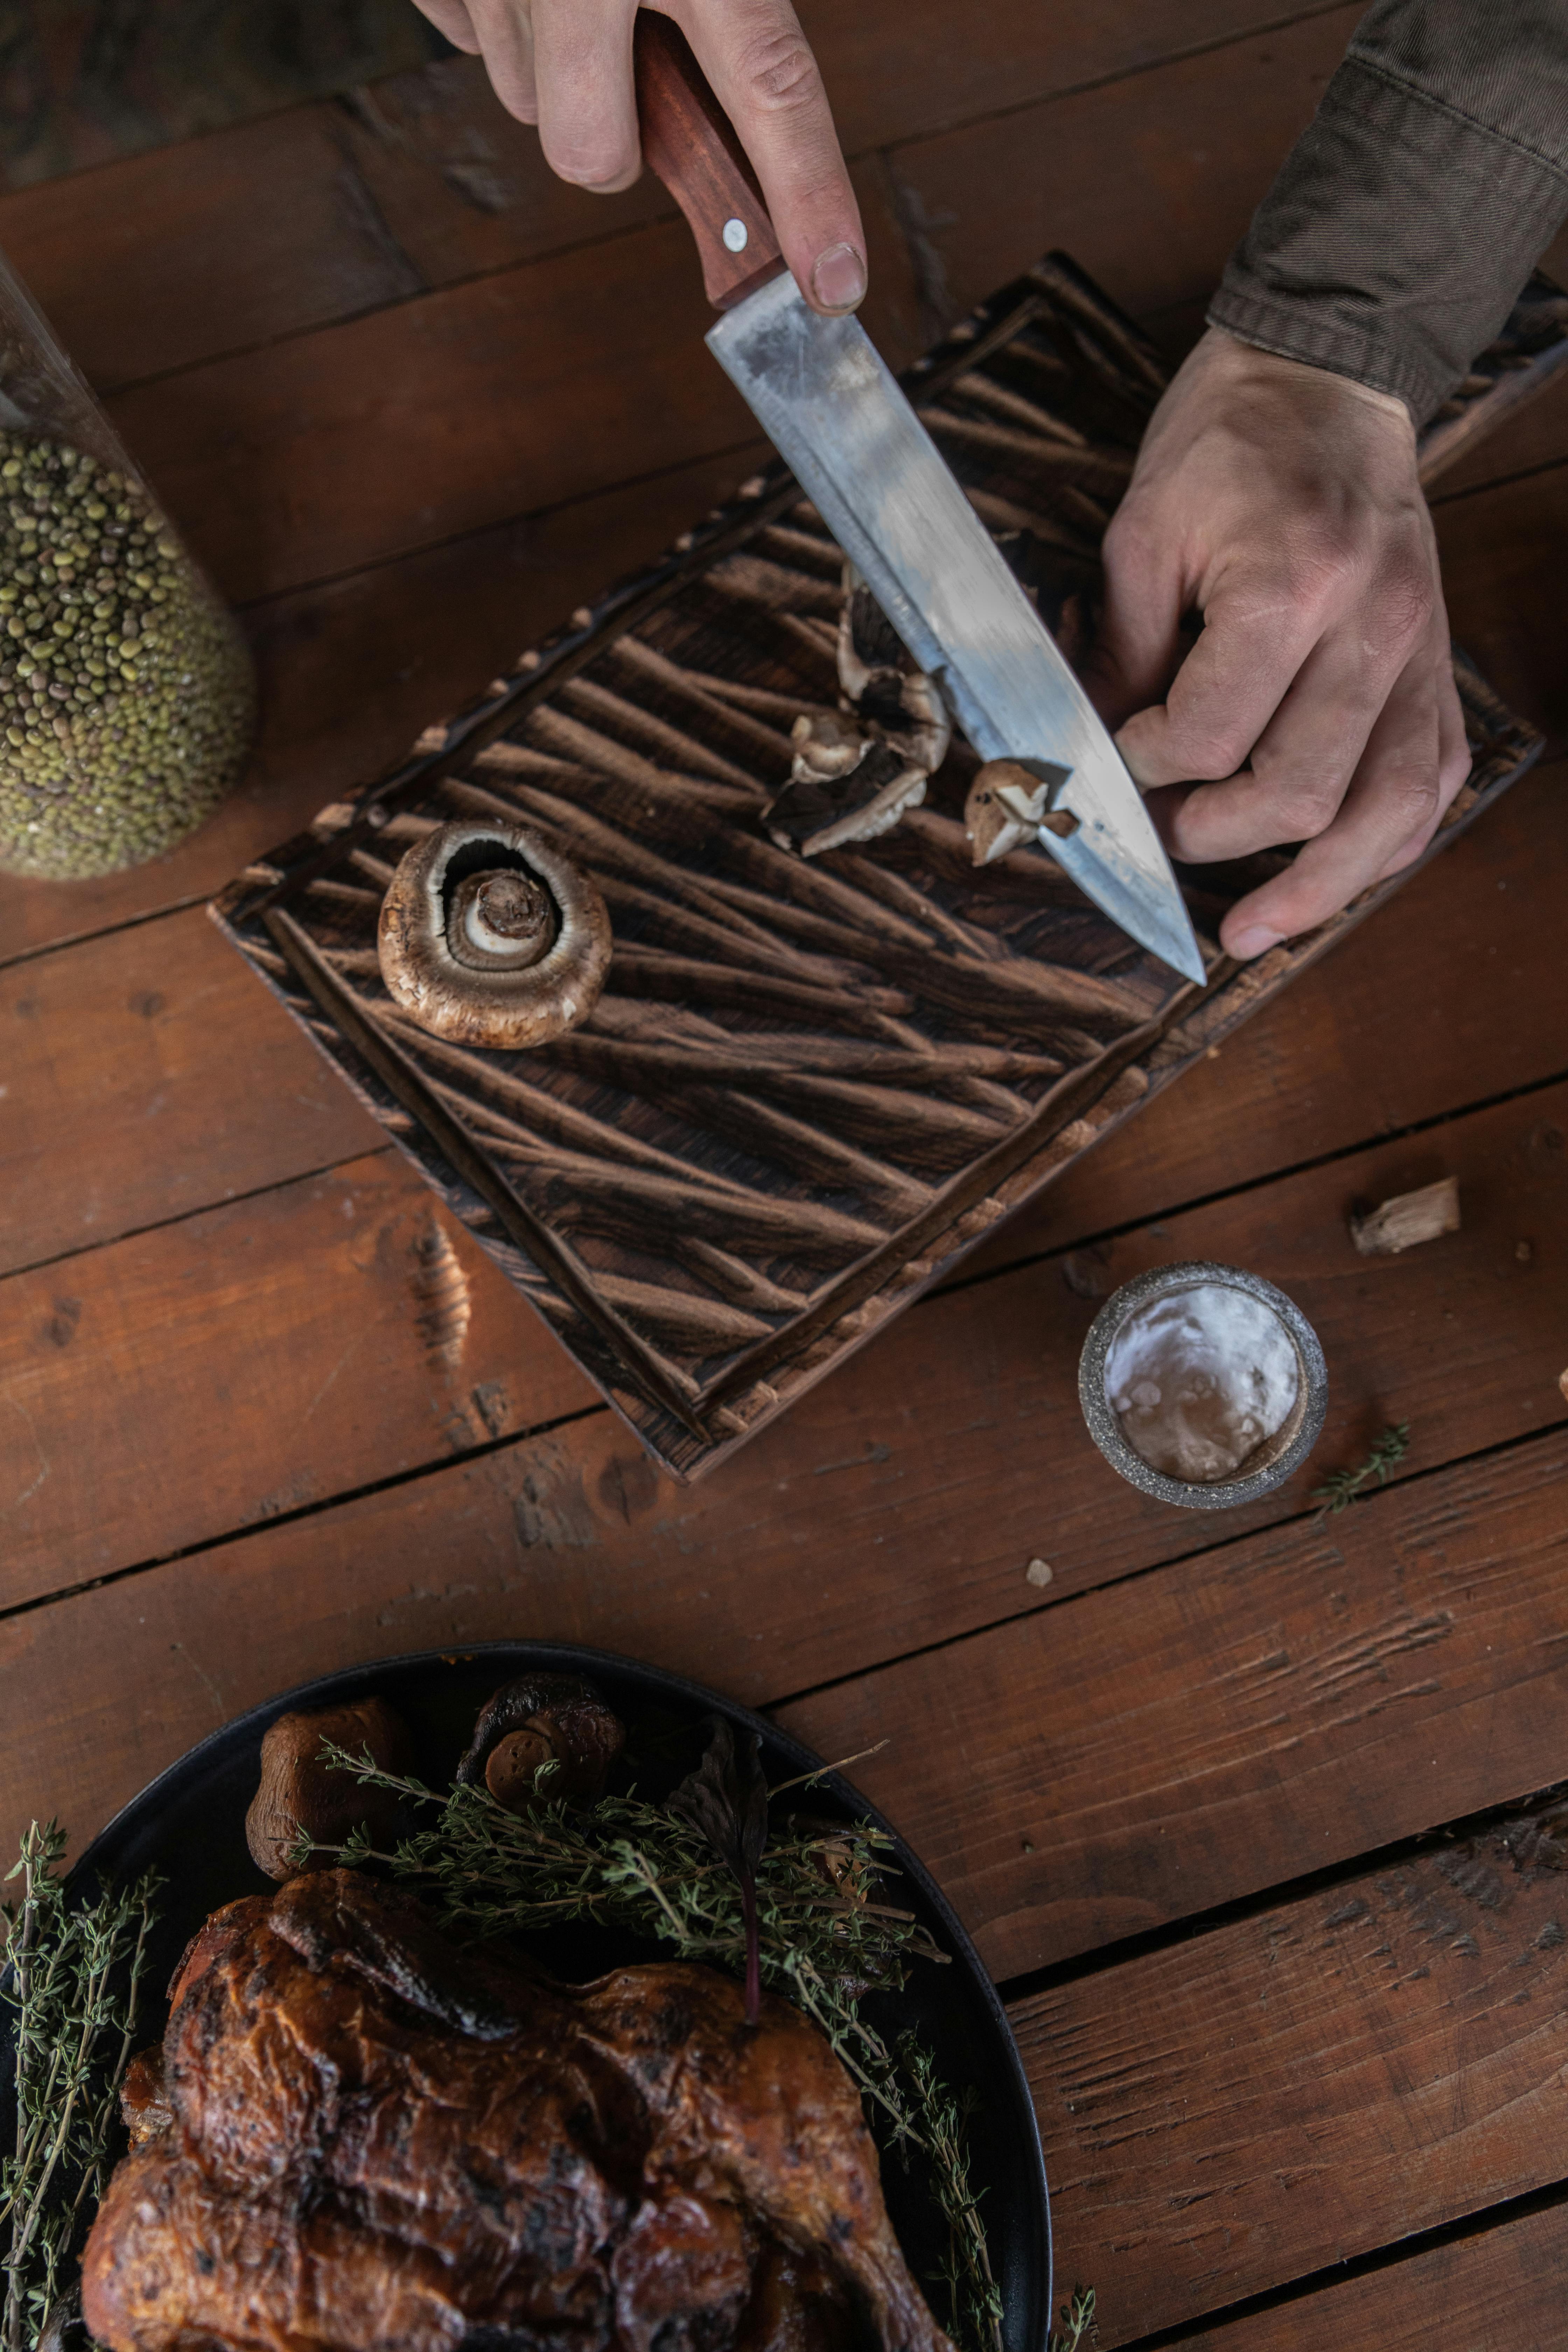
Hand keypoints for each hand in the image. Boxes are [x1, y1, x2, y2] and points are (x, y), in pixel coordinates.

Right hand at [412, 0, 866, 314]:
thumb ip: (730, 17)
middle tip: (626, 70)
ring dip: (557, 69)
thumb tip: (736, 124)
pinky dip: (499, 21)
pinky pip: (467, 40)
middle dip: (611, 139)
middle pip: (591, 153)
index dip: (808, 196)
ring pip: (524, 102)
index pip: (771, 90)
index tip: (831, 287)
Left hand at [1091, 326, 1469, 960]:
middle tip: (1164, 835)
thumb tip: (1093, 749)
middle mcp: (1373, 626)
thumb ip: (1121, 653)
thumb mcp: (1142, 531)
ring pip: (1386, 813)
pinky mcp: (1439, 666)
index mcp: (1294, 583)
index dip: (1145, 765)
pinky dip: (1382, 843)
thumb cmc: (1230, 442)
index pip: (1208, 735)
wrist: (1327, 376)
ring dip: (1316, 887)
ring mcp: (1420, 650)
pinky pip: (1431, 782)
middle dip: (1215, 837)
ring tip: (1255, 931)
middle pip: (1300, 792)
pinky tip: (1334, 875)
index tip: (1117, 755)